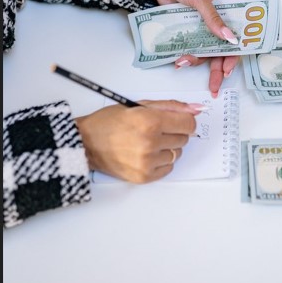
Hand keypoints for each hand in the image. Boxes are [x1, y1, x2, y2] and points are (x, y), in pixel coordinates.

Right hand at [75, 99, 199, 183]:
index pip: (188, 124)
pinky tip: (146, 153)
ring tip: (148, 142)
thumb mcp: (139, 105)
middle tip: (155, 129)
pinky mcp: (144, 177)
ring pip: (177, 154)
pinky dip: (161, 161)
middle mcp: (150, 143)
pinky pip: (168, 168)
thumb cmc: (109, 122)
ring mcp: (147, 162)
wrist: (86, 143)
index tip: (177, 120)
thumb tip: (195, 109)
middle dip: (174, 132)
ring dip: (167, 147)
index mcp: (150, 121)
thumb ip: (170, 106)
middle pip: (184, 139)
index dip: (184, 120)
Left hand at [150, 0, 239, 96]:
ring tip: (184, 62)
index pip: (235, 34)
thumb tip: (229, 38)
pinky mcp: (182, 27)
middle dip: (218, 68)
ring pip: (202, 49)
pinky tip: (179, 59)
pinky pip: (187, 45)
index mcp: (224, 7)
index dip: (234, 53)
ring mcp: (197, 24)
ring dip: (196, 60)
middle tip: (215, 85)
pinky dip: (184, 53)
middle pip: (219, 48)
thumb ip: (213, 18)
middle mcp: (213, 18)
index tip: (228, 69)